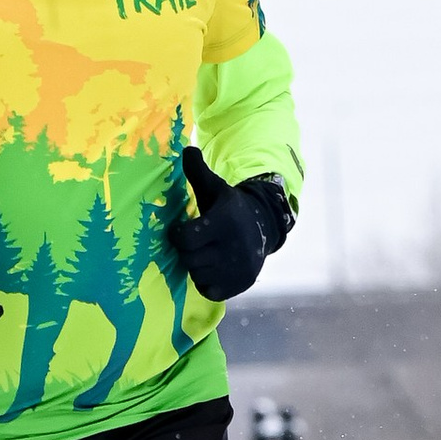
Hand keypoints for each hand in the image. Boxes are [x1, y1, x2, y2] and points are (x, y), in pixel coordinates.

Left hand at [164, 146, 286, 302]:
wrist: (263, 227)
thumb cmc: (229, 207)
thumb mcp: (215, 188)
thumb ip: (198, 172)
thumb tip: (187, 149)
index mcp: (224, 221)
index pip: (185, 238)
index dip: (177, 235)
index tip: (179, 230)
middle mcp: (233, 247)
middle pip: (189, 259)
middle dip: (187, 251)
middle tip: (193, 243)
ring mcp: (238, 268)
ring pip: (198, 275)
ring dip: (196, 266)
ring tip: (205, 253)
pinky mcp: (239, 284)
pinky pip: (208, 289)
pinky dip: (206, 281)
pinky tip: (212, 267)